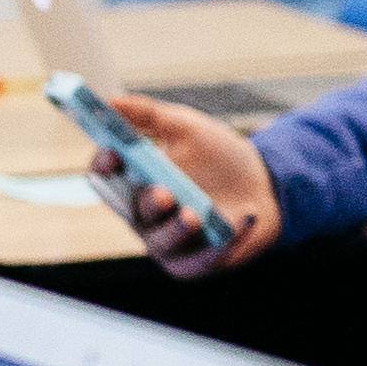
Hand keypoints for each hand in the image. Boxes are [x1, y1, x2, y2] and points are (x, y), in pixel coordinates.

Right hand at [99, 92, 278, 275]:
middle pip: (133, 212)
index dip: (103, 165)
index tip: (113, 152)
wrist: (263, 184)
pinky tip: (238, 224)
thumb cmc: (217, 157)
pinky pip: (201, 260)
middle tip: (164, 192)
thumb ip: (149, 115)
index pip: (104, 176)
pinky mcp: (193, 263)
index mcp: (134, 180)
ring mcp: (167, 242)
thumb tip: (110, 102)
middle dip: (147, 202)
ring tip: (193, 214)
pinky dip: (220, 244)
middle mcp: (143, 214)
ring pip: (162, 242)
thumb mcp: (186, 128)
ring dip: (176, 229)